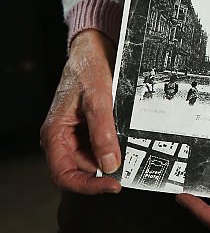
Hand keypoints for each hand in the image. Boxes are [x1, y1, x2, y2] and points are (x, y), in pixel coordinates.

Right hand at [40, 29, 121, 193]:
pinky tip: (126, 137)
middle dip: (105, 169)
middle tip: (130, 165)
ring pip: (94, 158)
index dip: (88, 186)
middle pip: (82, 170)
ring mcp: (76, 133)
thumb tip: (111, 164)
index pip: (65, 175)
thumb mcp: (98, 98)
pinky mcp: (89, 127)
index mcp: (55, 134)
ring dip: (112, 156)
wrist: (94, 46)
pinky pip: (101, 144)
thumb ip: (103, 133)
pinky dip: (115, 144)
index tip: (113, 185)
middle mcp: (63, 138)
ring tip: (129, 145)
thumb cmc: (88, 67)